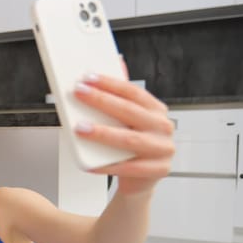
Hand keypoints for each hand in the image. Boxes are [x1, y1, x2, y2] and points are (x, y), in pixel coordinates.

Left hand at [72, 61, 174, 194]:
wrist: (141, 180)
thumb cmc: (133, 145)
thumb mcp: (128, 119)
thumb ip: (121, 95)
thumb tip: (116, 62)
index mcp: (156, 110)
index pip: (133, 92)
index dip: (110, 83)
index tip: (88, 79)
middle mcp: (163, 127)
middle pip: (130, 111)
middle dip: (102, 101)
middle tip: (80, 95)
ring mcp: (163, 149)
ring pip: (130, 139)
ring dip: (102, 133)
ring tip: (80, 128)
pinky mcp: (158, 170)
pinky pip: (128, 167)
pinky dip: (106, 165)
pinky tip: (88, 162)